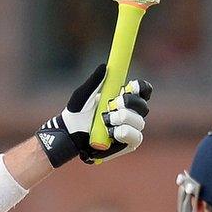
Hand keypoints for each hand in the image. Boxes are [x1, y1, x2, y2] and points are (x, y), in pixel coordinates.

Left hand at [37, 64, 152, 166]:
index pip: (142, 91)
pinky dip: (124, 133)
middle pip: (143, 106)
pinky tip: (111, 132)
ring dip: (123, 119)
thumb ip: (94, 82)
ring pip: (139, 122)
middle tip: (112, 104)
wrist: (69, 135)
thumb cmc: (76, 114)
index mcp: (123, 99)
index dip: (141, 87)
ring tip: (105, 120)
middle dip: (129, 104)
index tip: (131, 86)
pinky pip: (136, 138)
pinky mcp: (127, 144)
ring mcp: (130, 129)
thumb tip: (104, 66)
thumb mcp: (82, 96)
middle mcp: (130, 114)